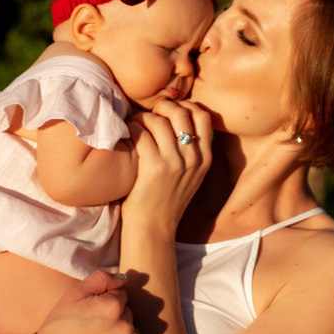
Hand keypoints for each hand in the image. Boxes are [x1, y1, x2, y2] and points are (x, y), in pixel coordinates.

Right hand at [37, 268, 138, 333]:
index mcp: (113, 306)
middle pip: (128, 315)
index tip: (91, 312)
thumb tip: (123, 279)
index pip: (122, 295)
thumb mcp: (74, 294)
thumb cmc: (59, 326)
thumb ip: (101, 279)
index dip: (105, 301)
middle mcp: (124, 328)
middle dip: (115, 318)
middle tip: (92, 328)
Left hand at [123, 100, 213, 234]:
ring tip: (135, 125)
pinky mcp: (154, 167)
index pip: (203, 116)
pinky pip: (142, 133)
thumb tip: (179, 115)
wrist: (153, 228)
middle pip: (181, 112)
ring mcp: (174, 162)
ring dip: (143, 118)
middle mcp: (192, 159)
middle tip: (150, 114)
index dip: (185, 105)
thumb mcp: (191, 175)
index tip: (170, 110)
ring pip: (158, 121)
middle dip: (162, 107)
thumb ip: (190, 150)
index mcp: (204, 159)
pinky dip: (133, 129)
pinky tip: (129, 136)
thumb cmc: (166, 198)